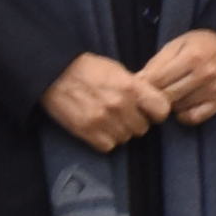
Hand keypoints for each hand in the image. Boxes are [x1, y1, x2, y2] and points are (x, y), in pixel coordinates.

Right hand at [43, 52, 166, 153]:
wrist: (54, 73)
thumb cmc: (87, 69)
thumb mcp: (118, 70)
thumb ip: (137, 87)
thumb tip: (151, 102)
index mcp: (131, 87)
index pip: (161, 111)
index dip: (156, 113)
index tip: (149, 111)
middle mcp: (119, 105)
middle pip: (142, 128)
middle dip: (134, 122)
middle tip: (122, 113)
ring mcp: (103, 120)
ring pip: (125, 138)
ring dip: (119, 131)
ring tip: (107, 118)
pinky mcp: (87, 132)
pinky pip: (108, 146)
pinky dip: (104, 140)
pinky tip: (98, 127)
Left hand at [135, 28, 215, 127]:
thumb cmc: (202, 44)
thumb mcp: (177, 45)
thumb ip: (157, 63)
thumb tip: (137, 82)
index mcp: (192, 57)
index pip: (157, 80)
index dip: (144, 85)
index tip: (139, 86)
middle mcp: (205, 74)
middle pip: (167, 95)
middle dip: (155, 95)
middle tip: (152, 93)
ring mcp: (214, 90)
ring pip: (178, 108)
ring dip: (170, 104)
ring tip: (170, 95)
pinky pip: (194, 118)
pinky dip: (184, 115)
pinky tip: (182, 106)